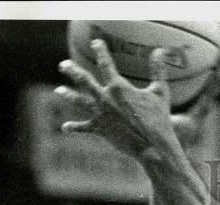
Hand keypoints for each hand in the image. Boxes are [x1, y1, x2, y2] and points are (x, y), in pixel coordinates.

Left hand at [56, 34, 219, 157]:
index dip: (100, 51)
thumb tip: (160, 49)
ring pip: (80, 102)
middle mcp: (105, 99)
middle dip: (72, 71)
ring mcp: (101, 115)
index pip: (106, 64)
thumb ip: (158, 69)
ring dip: (68, 95)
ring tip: (59, 90)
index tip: (96, 43)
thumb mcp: (160, 92)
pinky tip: (65, 127)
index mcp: (118, 87)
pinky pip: (85, 128)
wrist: (153, 147)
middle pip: (84, 80)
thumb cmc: (159, 120)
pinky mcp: (101, 131)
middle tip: (63, 64)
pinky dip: (75, 127)